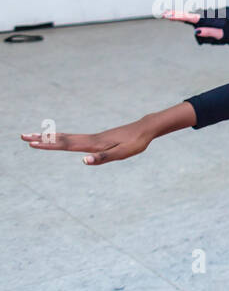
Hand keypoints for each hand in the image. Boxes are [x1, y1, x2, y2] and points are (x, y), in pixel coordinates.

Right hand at [21, 120, 154, 164]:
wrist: (144, 129)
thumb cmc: (135, 143)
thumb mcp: (121, 154)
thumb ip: (102, 158)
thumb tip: (83, 161)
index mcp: (93, 144)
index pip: (65, 145)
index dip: (48, 145)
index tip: (31, 143)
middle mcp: (90, 139)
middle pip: (61, 139)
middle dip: (41, 139)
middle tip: (22, 136)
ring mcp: (93, 138)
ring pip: (67, 137)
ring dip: (50, 137)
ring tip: (35, 136)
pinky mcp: (98, 138)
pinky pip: (75, 138)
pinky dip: (63, 138)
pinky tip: (60, 139)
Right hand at [164, 8, 228, 44]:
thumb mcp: (223, 35)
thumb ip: (210, 33)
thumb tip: (196, 31)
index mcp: (208, 20)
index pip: (190, 18)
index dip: (178, 16)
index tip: (167, 14)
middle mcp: (207, 16)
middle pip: (189, 16)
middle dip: (177, 14)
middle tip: (163, 13)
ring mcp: (209, 16)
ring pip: (196, 18)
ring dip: (186, 17)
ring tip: (172, 15)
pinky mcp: (212, 17)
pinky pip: (202, 20)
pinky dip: (196, 20)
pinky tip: (192, 19)